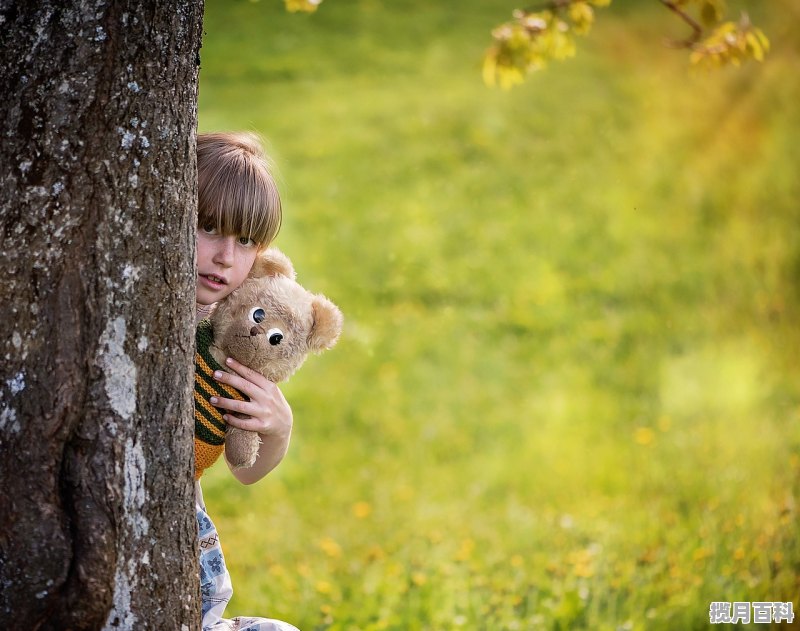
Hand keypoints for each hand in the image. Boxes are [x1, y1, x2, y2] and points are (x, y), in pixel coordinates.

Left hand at [210, 357, 292, 483]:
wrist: (284, 424)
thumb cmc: (272, 403)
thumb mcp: (270, 391)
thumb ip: (258, 383)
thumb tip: (236, 370)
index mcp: (269, 387)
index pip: (252, 375)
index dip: (239, 367)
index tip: (227, 360)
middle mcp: (267, 398)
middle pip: (245, 387)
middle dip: (229, 379)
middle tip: (214, 374)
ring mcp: (264, 413)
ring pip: (241, 406)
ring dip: (225, 402)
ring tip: (212, 399)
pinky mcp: (261, 426)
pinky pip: (244, 423)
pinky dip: (233, 420)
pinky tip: (224, 416)